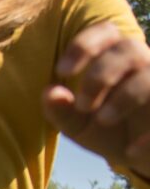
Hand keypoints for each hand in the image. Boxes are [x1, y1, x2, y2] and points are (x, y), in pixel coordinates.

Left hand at [44, 20, 149, 178]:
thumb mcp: (77, 125)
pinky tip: (131, 152)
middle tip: (82, 104)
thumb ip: (60, 110)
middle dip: (101, 74)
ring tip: (103, 119)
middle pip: (130, 47)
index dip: (84, 45)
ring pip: (149, 75)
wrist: (138, 156)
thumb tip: (50, 93)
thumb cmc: (105, 130)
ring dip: (124, 97)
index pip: (106, 32)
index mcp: (116, 59)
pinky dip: (149, 136)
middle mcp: (143, 64)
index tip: (61, 71)